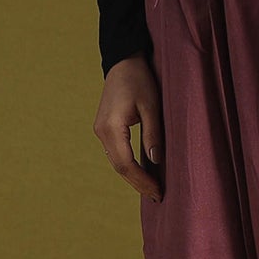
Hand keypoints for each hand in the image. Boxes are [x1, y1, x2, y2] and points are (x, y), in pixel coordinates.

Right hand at [95, 54, 163, 201]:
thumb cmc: (139, 79)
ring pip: (116, 162)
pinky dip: (128, 166)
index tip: (158, 191)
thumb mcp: (151, 105)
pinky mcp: (104, 128)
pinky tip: (142, 171)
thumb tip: (156, 161)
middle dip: (138, 183)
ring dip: (133, 176)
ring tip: (152, 188)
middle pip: (119, 167)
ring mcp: (100, 131)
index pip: (126, 164)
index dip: (142, 180)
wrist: (123, 61)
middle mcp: (101, 132)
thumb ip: (153, 134)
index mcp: (111, 128)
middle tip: (158, 196)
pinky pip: (115, 153)